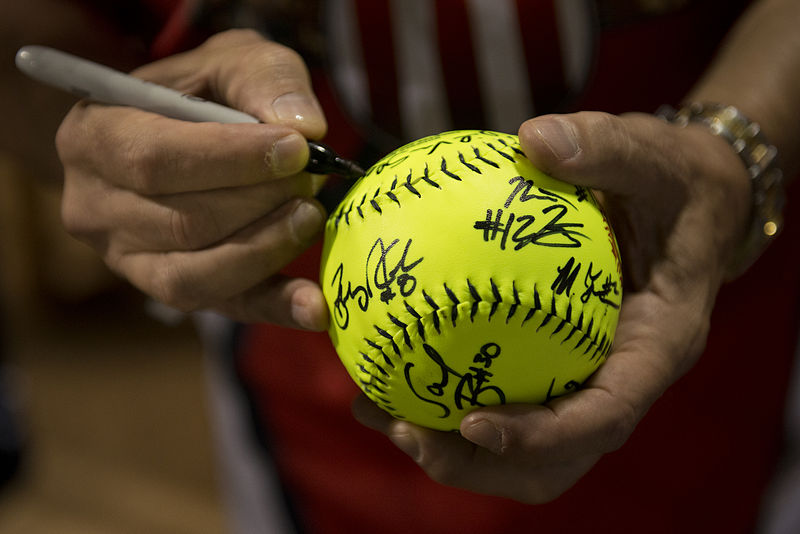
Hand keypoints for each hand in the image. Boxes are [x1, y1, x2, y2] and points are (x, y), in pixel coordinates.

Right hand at [56, 29, 329, 328]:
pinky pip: (224, 308)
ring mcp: (128, 260)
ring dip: (265, 248)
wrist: (184, 132)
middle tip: (312, 179)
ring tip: (311, 216)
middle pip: (180, 222)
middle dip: (257, 202)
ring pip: (195, 276)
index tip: (297, 149)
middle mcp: (94, 208)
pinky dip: (274, 307)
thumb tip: (305, 127)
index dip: (230, 159)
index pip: (154, 159)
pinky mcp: (172, 290)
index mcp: (93, 138)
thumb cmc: (205, 92)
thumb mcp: (231, 59)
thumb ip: (264, 79)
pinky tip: (313, 307)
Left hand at [353, 111, 751, 501]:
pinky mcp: (557, 362)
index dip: (540, 436)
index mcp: (656, 346)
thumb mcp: (653, 155)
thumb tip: (536, 138)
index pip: (603, 415)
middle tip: (402, 430)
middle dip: (477, 462)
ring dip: (450, 444)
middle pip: (553, 458)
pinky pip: (502, 392)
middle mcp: (620, 377)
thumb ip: (605, 147)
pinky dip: (447, 391)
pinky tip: (388, 355)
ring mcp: (588, 378)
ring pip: (522, 445)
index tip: (472, 424)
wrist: (690, 202)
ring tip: (376, 409)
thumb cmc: (675, 181)